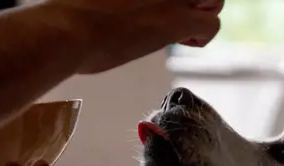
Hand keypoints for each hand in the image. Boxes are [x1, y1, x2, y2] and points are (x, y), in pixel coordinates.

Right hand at [44, 0, 223, 73]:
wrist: (67, 31)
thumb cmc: (71, 13)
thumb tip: (123, 6)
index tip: (162, 6)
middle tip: (182, 13)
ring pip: (215, 0)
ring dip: (204, 14)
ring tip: (183, 30)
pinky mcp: (176, 20)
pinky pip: (211, 25)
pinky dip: (203, 37)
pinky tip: (184, 43)